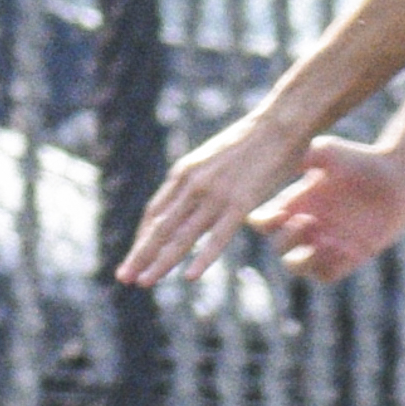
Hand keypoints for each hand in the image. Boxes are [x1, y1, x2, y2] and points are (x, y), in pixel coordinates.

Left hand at [117, 109, 308, 286]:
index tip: (134, 257)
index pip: (155, 212)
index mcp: (184, 173)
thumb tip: (194, 197)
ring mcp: (216, 195)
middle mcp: (193, 184)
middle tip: (124, 277)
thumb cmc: (253, 140)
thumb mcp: (215, 158)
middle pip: (160, 227)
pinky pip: (217, 237)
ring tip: (145, 282)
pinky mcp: (241, 203)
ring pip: (182, 236)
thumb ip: (201, 179)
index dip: (142, 237)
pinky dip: (203, 258)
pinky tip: (189, 277)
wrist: (280, 123)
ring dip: (161, 262)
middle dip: (140, 255)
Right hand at [248, 133, 404, 282]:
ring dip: (302, 259)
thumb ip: (309, 155)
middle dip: (286, 238)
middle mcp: (307, 227)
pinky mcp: (348, 257)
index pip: (264, 222)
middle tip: (308, 221)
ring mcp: (326, 244)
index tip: (279, 213)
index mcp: (296, 204)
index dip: (263, 222)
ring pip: (297, 266)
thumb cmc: (361, 160)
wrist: (395, 177)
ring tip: (323, 242)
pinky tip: (344, 249)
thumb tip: (297, 164)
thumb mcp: (330, 151)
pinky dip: (329, 266)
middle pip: (279, 247)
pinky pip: (327, 275)